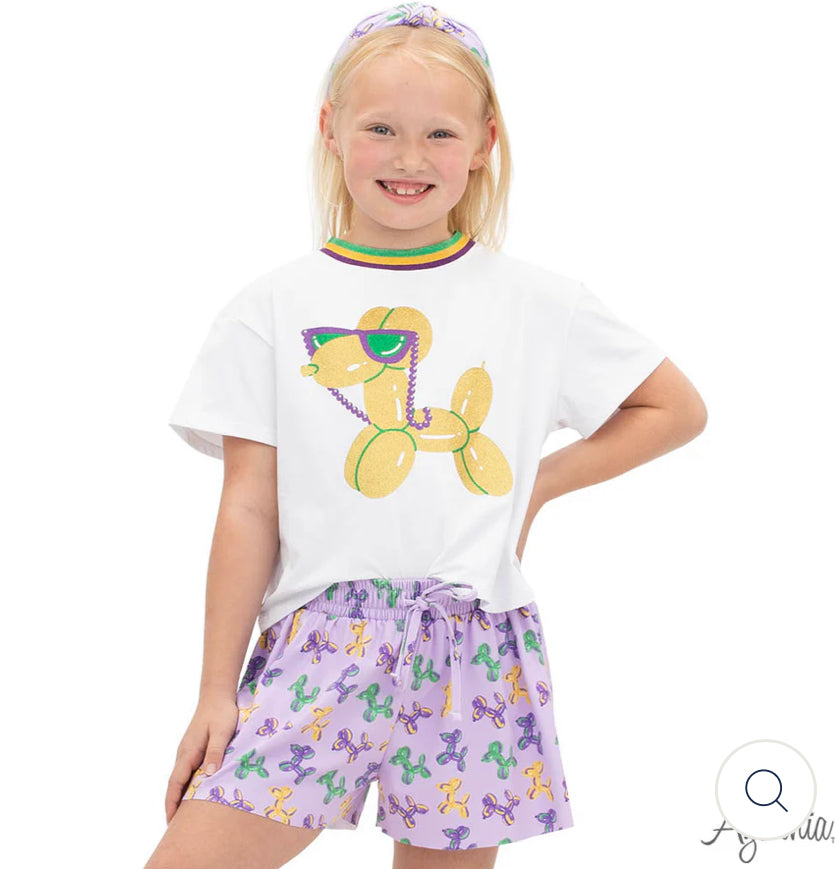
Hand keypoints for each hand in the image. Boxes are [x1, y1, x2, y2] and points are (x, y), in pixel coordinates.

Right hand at [165, 693, 239, 823]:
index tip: (171, 821)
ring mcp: (188, 750)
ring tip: (182, 815)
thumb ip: (215, 752)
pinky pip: (186, 770)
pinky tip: (193, 792)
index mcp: (189, 751)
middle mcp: (184, 753)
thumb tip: (208, 775)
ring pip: (180, 777)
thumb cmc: (221, 712)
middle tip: (174, 826)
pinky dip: (185, 784)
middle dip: (172, 804)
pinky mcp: (194, 747)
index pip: (176, 783)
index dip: (172, 802)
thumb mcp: (222, 732)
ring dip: (178, 795)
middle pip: (174, 784)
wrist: (217, 694)